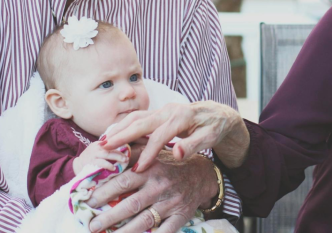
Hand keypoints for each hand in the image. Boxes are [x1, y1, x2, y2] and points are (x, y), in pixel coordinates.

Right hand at [73, 141, 129, 174]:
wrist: (76, 165)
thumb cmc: (89, 158)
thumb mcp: (97, 150)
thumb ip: (107, 149)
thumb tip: (122, 150)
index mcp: (100, 143)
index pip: (112, 142)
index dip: (121, 144)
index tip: (128, 149)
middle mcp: (97, 147)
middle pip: (111, 147)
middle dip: (120, 152)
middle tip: (127, 157)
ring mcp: (94, 154)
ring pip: (108, 154)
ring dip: (117, 157)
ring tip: (124, 161)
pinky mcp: (91, 162)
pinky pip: (101, 163)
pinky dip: (108, 165)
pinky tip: (113, 168)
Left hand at [87, 151, 217, 232]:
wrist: (202, 174)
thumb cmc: (172, 163)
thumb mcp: (155, 151)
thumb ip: (134, 151)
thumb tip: (108, 147)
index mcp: (152, 168)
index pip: (124, 181)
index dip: (105, 191)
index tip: (89, 200)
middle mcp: (160, 186)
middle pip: (131, 204)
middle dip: (109, 217)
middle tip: (91, 225)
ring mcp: (170, 203)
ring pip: (143, 221)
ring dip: (123, 232)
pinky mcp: (180, 217)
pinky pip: (164, 232)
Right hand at [103, 101, 249, 170]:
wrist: (218, 114)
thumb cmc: (215, 127)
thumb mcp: (210, 137)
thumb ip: (193, 145)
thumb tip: (177, 154)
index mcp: (182, 116)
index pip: (160, 136)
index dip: (148, 153)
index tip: (138, 169)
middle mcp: (169, 110)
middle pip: (142, 122)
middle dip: (122, 135)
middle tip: (103, 148)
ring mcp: (163, 110)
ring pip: (137, 117)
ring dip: (119, 128)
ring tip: (102, 142)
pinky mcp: (160, 113)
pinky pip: (139, 118)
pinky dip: (125, 126)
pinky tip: (114, 135)